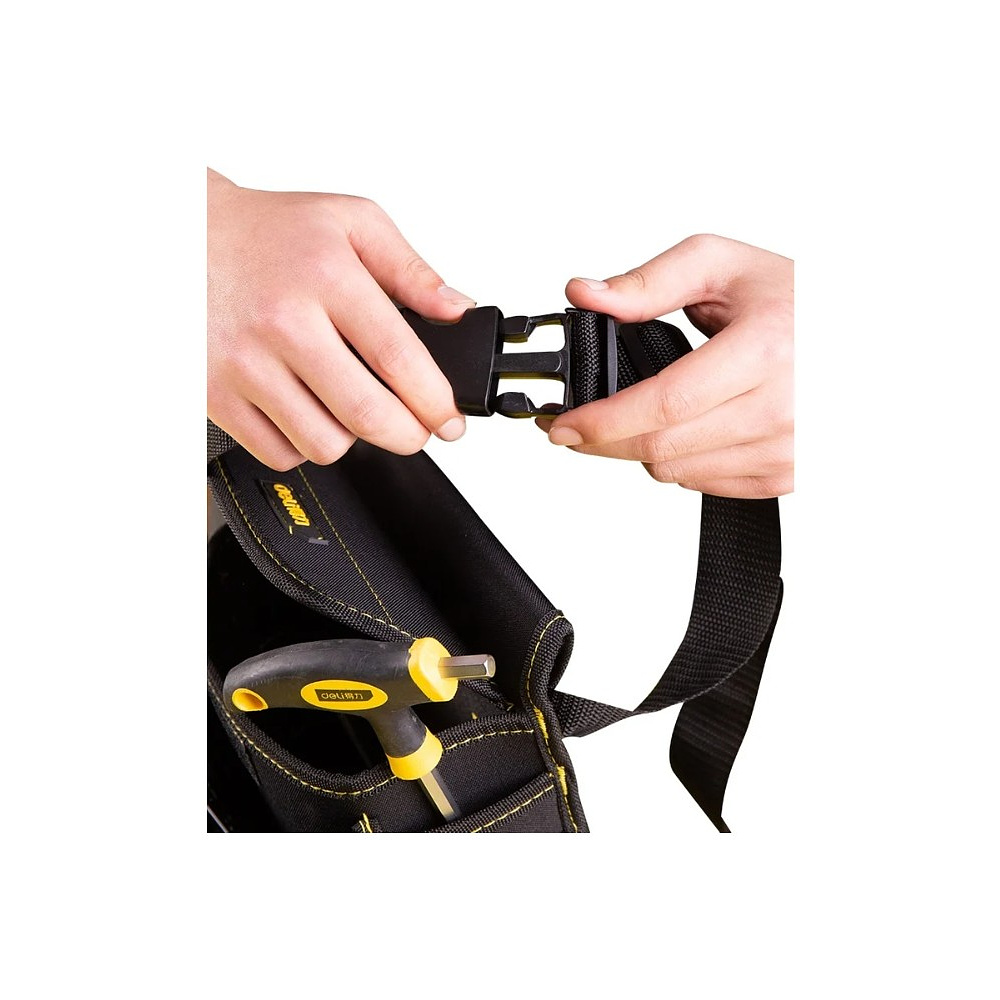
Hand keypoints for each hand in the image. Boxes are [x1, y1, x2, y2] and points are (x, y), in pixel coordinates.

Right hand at [208, 168, 475, 470]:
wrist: (178, 235)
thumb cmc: (268, 232)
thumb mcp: (350, 222)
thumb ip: (410, 269)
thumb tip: (457, 310)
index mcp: (326, 277)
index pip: (399, 359)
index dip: (435, 402)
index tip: (450, 419)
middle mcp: (283, 323)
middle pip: (366, 414)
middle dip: (408, 435)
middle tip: (414, 429)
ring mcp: (244, 364)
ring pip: (324, 444)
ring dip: (352, 438)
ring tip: (348, 407)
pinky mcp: (214, 395)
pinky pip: (278, 453)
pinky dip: (302, 444)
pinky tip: (305, 411)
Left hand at [538, 234, 792, 498]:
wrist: (866, 339)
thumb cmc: (802, 300)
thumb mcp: (724, 265)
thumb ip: (650, 281)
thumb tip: (588, 295)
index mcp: (765, 351)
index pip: (663, 406)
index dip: (602, 422)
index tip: (561, 426)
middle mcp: (781, 409)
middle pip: (661, 447)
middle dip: (605, 441)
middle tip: (577, 428)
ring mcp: (788, 450)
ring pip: (677, 472)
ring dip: (645, 448)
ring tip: (649, 414)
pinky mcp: (789, 476)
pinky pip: (707, 485)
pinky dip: (683, 461)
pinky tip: (692, 428)